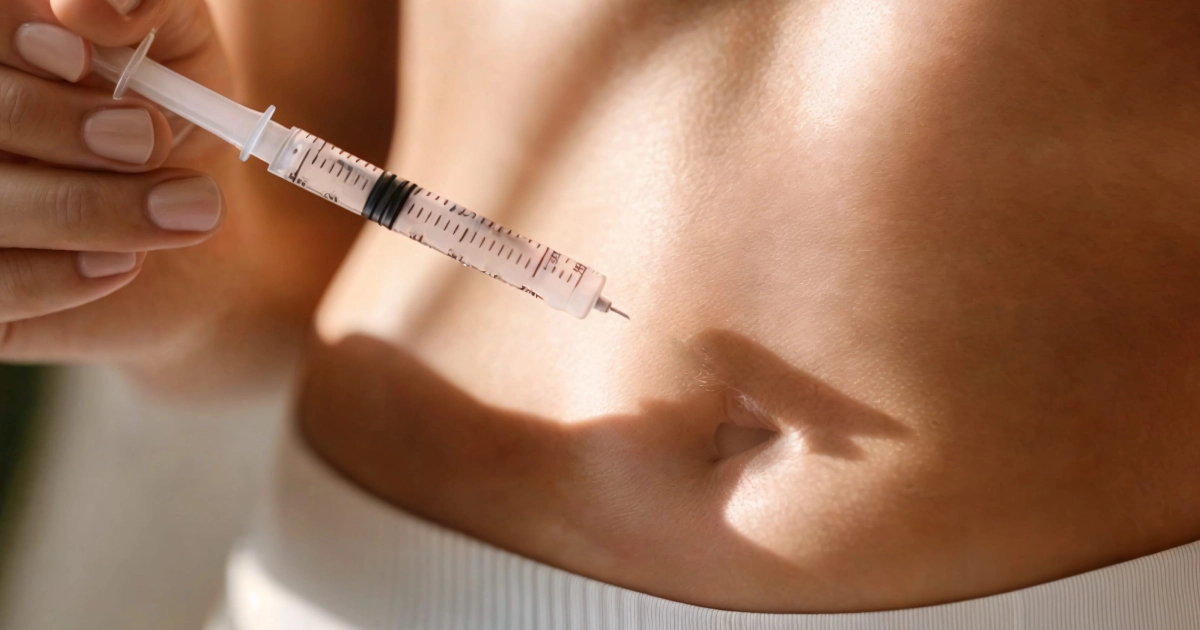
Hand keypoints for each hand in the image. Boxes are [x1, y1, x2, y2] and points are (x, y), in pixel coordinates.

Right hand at [0, 0, 360, 391]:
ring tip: (186, 209)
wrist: (194, 234)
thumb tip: (90, 0)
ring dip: (84, 207)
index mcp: (1, 55)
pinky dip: (55, 276)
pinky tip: (122, 264)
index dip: (4, 39)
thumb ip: (146, 1)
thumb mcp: (178, 47)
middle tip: (149, 140)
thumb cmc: (174, 124)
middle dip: (54, 124)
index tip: (81, 58)